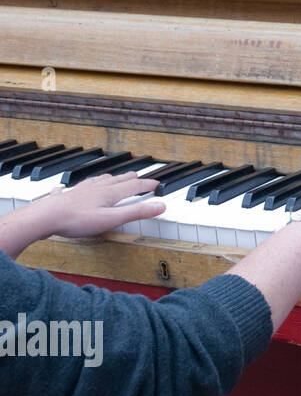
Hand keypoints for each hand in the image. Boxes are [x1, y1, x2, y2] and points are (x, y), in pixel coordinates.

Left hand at [0, 173, 164, 257]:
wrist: (45, 217)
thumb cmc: (77, 220)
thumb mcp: (112, 219)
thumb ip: (137, 212)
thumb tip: (160, 206)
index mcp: (109, 193)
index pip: (133, 186)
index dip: (146, 185)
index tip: (157, 184)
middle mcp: (95, 189)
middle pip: (116, 181)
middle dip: (129, 178)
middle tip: (137, 175)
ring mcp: (79, 192)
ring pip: (96, 182)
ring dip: (107, 179)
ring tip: (111, 177)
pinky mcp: (65, 198)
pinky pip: (71, 189)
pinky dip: (74, 187)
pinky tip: (65, 187)